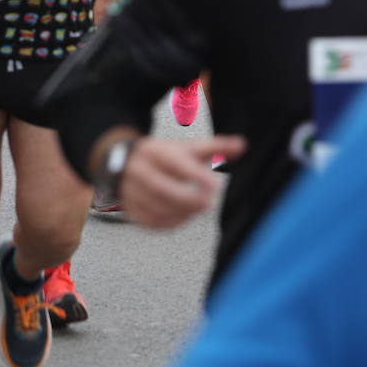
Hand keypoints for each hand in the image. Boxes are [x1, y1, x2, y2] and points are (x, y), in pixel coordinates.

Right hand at [119, 135, 246, 228]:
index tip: (216, 185)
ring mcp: (131, 190)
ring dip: (182, 212)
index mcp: (154, 151)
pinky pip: (152, 221)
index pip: (174, 163)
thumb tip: (242, 145)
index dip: (196, 175)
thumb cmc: (163, 156)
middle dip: (187, 199)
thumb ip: (215, 147)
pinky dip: (171, 222)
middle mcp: (138, 169)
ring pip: (157, 207)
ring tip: (197, 208)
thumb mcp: (187, 148)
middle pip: (161, 187)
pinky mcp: (131, 209)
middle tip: (208, 203)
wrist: (125, 163)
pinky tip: (183, 216)